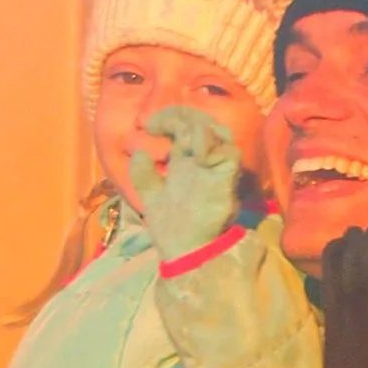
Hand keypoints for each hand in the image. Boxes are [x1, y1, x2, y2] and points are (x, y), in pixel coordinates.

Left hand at [129, 105, 241, 263]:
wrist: (186, 252)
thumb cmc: (172, 229)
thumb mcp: (150, 198)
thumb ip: (144, 176)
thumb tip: (137, 152)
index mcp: (185, 163)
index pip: (184, 128)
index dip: (170, 118)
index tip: (149, 127)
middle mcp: (203, 162)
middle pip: (204, 122)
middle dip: (186, 115)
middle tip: (166, 125)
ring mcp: (216, 169)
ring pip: (221, 133)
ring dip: (200, 128)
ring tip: (184, 139)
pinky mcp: (227, 180)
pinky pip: (230, 153)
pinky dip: (213, 148)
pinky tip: (198, 155)